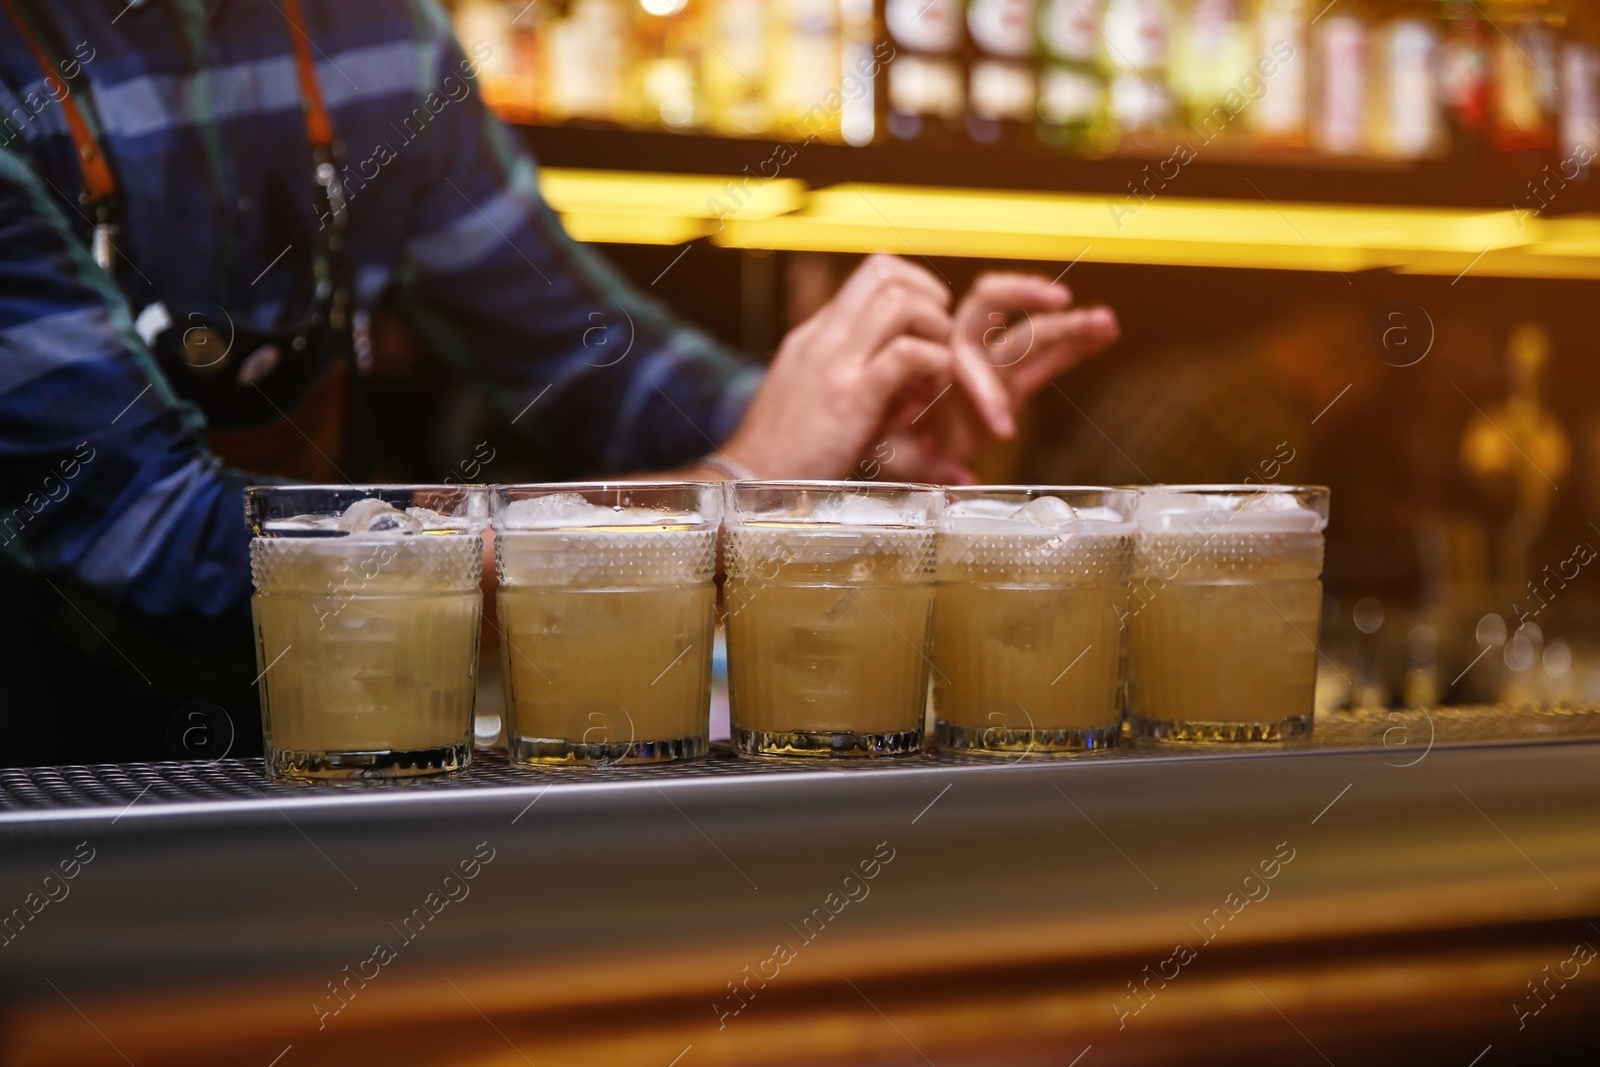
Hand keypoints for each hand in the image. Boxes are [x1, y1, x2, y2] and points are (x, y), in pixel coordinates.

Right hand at [721, 254, 953, 478]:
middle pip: (884, 271)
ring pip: (899, 302)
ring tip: (938, 364)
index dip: (913, 287)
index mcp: (816, 334)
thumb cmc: (788, 451)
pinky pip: (907, 355)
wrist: (750, 481)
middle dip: (929, 296)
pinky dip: (934, 363)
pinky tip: (932, 388)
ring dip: (934, 327)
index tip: (928, 323)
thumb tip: (916, 386)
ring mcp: (834, 363)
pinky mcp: (851, 396)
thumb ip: (863, 381)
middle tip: (941, 336)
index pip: (870, 275)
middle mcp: (824, 337)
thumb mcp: (819, 400)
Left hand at [868, 273, 1119, 482]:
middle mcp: (961, 357)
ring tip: (1107, 321)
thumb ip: (925, 465)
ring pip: (1029, 332)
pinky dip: (1074, 345)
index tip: (1005, 430)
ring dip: (1068, 324)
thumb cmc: (888, 448)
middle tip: (1061, 300)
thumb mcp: (898, 458)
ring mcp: (989, 367)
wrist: (893, 449)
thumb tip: (962, 478)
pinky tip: (1105, 334)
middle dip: (1026, 299)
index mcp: (932, 366)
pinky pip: (1044, 357)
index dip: (988, 389)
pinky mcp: (1011, 383)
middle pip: (991, 306)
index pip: (961, 355)